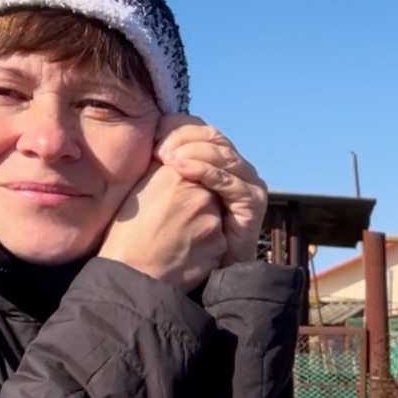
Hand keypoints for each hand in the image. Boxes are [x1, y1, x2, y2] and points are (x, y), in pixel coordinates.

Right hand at [100, 159, 224, 291]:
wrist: (131, 274)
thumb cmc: (128, 232)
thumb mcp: (140, 189)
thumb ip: (163, 169)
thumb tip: (178, 155)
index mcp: (176, 175)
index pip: (197, 168)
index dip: (188, 184)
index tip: (176, 198)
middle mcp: (199, 194)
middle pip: (210, 191)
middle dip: (198, 203)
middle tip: (176, 219)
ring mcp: (212, 220)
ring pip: (215, 216)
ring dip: (203, 224)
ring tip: (177, 236)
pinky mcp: (219, 245)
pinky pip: (218, 240)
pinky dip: (206, 245)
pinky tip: (185, 251)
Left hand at [154, 116, 266, 266]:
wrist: (190, 271)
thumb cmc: (170, 234)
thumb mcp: (163, 189)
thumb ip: (162, 162)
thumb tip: (143, 133)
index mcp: (215, 160)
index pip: (199, 129)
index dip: (176, 126)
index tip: (150, 135)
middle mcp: (235, 168)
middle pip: (212, 136)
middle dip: (183, 137)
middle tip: (157, 147)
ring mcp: (248, 183)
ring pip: (222, 154)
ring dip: (192, 151)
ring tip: (166, 157)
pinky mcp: (254, 202)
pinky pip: (229, 179)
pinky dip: (205, 170)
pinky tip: (180, 169)